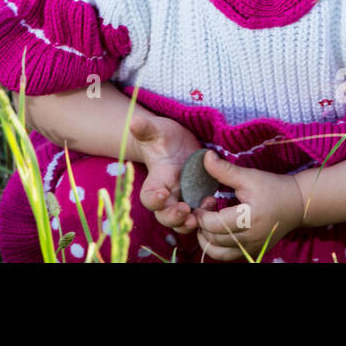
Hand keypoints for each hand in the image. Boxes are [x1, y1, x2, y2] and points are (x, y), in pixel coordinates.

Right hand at [129, 112, 203, 234]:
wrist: (179, 142)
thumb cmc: (163, 136)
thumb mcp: (156, 130)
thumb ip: (145, 128)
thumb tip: (133, 122)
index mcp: (156, 181)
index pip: (149, 198)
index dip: (154, 199)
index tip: (163, 193)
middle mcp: (168, 195)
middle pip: (165, 216)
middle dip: (173, 218)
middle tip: (185, 211)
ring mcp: (184, 199)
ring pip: (182, 221)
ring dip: (188, 223)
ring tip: (198, 217)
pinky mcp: (199, 198)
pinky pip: (201, 214)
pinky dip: (205, 214)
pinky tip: (212, 200)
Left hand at [191, 150, 307, 260]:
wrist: (297, 204)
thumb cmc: (273, 188)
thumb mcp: (249, 176)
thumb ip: (224, 170)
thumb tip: (205, 156)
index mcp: (250, 219)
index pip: (215, 225)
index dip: (201, 214)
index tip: (201, 202)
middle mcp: (251, 238)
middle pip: (213, 240)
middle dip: (202, 225)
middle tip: (205, 208)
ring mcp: (252, 248)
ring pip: (218, 253)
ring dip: (206, 239)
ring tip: (207, 222)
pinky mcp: (253, 252)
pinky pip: (227, 256)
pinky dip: (216, 247)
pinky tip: (216, 231)